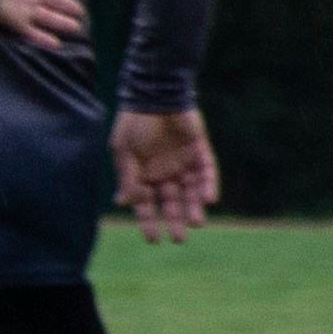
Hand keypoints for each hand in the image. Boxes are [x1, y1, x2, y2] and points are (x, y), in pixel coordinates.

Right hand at [112, 107, 218, 243]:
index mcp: (145, 174)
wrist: (154, 93)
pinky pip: (207, 170)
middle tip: (179, 239)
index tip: (154, 239)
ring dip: (194, 207)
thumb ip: (127, 177)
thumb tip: (123, 204)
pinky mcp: (199, 150)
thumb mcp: (124, 151)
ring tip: (196, 223)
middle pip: (172, 202)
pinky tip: (209, 198)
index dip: (149, 221)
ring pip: (191, 191)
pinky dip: (208, 185)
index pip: (147, 204)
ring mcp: (183, 162)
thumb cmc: (134, 122)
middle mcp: (165, 172)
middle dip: (175, 220)